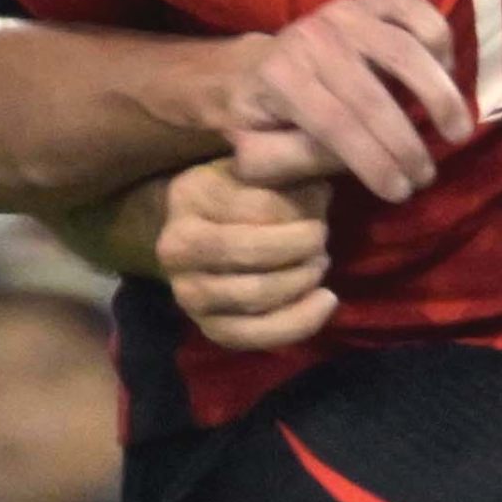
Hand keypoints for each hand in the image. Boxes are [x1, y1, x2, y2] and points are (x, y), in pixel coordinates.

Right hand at [160, 164, 335, 350]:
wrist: (206, 230)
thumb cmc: (245, 191)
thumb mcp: (262, 166)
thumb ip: (290, 167)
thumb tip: (325, 186)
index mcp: (188, 195)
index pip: (257, 207)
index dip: (301, 208)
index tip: (322, 200)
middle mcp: (174, 247)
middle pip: (249, 253)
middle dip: (300, 248)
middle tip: (322, 238)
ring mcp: (186, 292)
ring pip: (254, 295)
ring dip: (301, 280)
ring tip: (319, 263)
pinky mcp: (206, 326)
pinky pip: (255, 335)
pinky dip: (298, 322)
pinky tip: (327, 300)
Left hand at [227, 0, 469, 200]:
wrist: (246, 69)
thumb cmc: (259, 121)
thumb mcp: (258, 155)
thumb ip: (297, 159)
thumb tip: (353, 160)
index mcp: (279, 78)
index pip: (336, 125)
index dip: (375, 162)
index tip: (401, 192)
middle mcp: (310, 39)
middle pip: (373, 95)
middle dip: (407, 144)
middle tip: (426, 176)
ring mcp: (340, 13)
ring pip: (403, 50)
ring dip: (438, 93)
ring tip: (457, 131)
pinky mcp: (365, 0)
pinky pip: (411, 7)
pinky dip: (437, 37)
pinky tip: (446, 72)